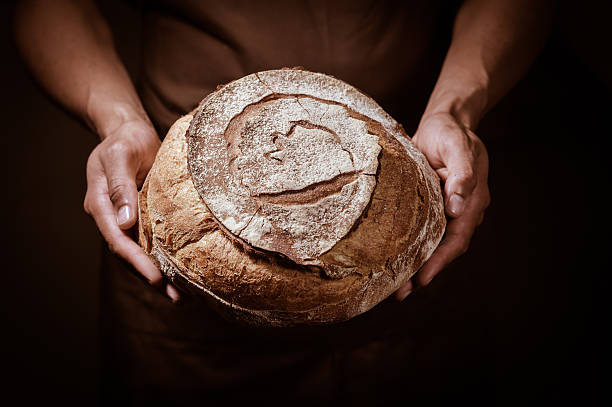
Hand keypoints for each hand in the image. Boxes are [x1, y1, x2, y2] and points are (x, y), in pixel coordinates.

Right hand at [83, 119, 179, 300]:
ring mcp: (125, 218)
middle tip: (174, 297)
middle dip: (148, 276)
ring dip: (156, 273)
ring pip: (138, 251)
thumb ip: (120, 186)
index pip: (117, 239)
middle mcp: (111, 216)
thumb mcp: (121, 155)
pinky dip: (161, 257)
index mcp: (100, 204)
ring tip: (179, 295)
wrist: (129, 132)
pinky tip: (178, 270)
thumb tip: (125, 222)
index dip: (136, 260)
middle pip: (128, 252)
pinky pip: (149, 240)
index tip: (155, 278)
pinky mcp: (140, 215)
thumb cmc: (125, 140)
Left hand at [395, 112, 489, 299]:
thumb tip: (457, 207)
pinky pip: (422, 231)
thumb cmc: (450, 132)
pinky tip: (392, 257)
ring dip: (415, 264)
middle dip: (423, 272)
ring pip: (432, 243)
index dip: (439, 261)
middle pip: (444, 249)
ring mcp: (445, 210)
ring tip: (394, 286)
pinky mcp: (430, 206)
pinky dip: (409, 246)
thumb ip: (461, 175)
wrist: (444, 122)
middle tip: (400, 293)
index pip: (456, 239)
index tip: (422, 279)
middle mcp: (459, 211)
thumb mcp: (457, 147)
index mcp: (471, 202)